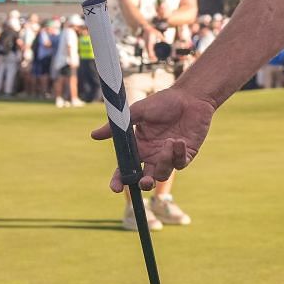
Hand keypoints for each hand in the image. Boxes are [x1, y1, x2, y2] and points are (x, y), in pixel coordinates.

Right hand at [89, 85, 215, 191]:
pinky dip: (178, 154)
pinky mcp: (186, 155)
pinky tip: (179, 140)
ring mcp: (169, 156)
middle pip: (145, 179)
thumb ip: (117, 126)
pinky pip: (180, 163)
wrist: (189, 96)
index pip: (126, 169)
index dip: (119, 180)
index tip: (116, 188)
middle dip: (144, 183)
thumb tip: (93, 135)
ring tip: (169, 141)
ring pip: (163, 174)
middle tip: (145, 180)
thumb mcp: (137, 112)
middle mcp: (152, 155)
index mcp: (139, 147)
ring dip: (164, 162)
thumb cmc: (163, 102)